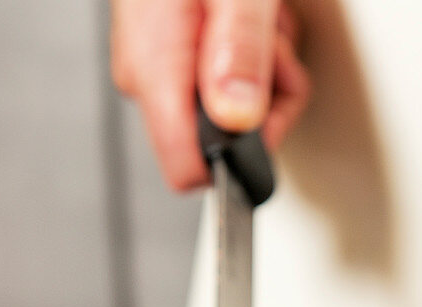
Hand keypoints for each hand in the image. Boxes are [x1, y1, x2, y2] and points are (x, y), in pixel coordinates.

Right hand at [110, 0, 309, 189]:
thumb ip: (239, 50)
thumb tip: (238, 119)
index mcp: (153, 68)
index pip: (187, 169)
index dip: (237, 159)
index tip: (266, 116)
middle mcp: (148, 75)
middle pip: (223, 142)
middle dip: (267, 104)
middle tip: (273, 48)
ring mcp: (161, 67)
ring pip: (234, 115)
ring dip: (267, 75)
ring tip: (263, 23)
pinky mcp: (178, 57)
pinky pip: (230, 85)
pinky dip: (258, 58)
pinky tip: (257, 22)